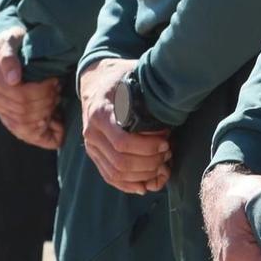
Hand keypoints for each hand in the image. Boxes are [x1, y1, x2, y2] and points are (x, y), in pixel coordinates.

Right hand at [0, 26, 62, 148]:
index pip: (22, 96)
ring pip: (25, 125)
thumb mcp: (9, 42)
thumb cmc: (11, 42)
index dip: (42, 92)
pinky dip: (41, 135)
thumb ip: (8, 58)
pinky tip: (54, 128)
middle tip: (58, 91)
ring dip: (45, 117)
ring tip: (56, 102)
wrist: (4, 46)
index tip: (56, 82)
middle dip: (46, 103)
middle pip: (25, 112)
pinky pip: (23, 133)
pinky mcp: (7, 116)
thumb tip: (13, 79)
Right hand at [78, 58, 172, 194]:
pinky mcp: (95, 155)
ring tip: (161, 166)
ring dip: (142, 175)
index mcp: (100, 113)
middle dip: (149, 163)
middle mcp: (92, 133)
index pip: (122, 142)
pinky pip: (110, 177)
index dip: (147, 148)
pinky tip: (146, 184)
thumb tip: (169, 102)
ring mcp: (91, 146)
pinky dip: (129, 184)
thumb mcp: (130, 75)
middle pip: (120, 162)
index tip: (166, 142)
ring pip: (116, 174)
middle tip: (167, 154)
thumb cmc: (118, 78)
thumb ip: (145, 89)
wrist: (95, 82)